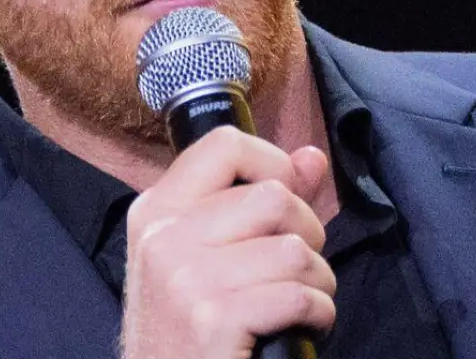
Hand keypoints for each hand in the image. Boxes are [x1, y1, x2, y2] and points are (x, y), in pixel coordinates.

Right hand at [121, 126, 336, 358]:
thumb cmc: (188, 330)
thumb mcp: (203, 258)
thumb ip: (258, 201)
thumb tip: (312, 157)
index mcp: (157, 210)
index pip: (225, 145)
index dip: (273, 164)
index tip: (285, 201)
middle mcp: (163, 236)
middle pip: (273, 196)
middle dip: (307, 232)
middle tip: (296, 266)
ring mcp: (185, 278)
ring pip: (293, 249)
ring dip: (317, 280)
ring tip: (301, 301)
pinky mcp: (213, 320)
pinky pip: (298, 295)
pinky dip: (318, 313)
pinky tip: (304, 326)